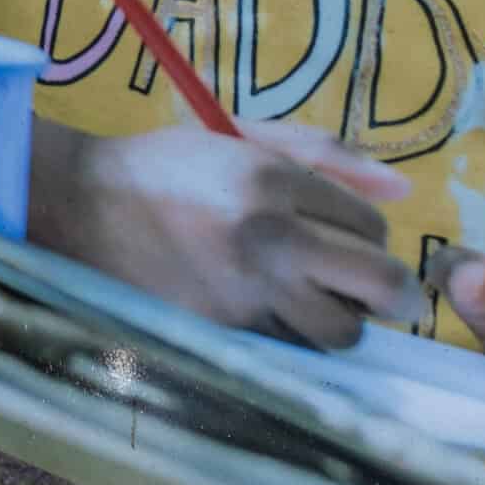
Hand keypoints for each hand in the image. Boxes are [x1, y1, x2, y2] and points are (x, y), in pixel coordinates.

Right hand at [29, 119, 425, 348]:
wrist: (81, 206)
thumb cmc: (168, 166)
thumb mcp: (243, 136)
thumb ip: (324, 153)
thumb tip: (402, 189)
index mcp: (273, 179)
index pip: (371, 224)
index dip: (373, 235)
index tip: (355, 238)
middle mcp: (267, 236)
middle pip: (379, 285)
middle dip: (396, 296)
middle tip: (392, 297)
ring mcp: (244, 288)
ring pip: (341, 332)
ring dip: (342, 322)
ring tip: (319, 303)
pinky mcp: (222, 327)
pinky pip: (292, 348)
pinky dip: (296, 336)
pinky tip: (274, 312)